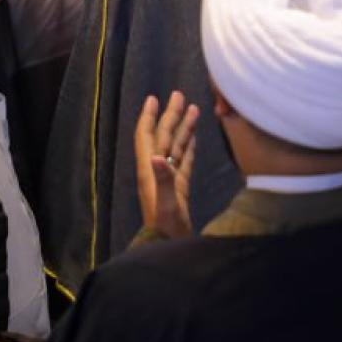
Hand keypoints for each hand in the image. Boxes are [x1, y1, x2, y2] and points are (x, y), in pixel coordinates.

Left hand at [134, 91, 198, 240]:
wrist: (169, 246)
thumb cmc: (165, 227)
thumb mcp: (165, 204)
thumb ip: (163, 180)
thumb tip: (158, 157)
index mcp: (150, 170)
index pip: (147, 137)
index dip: (149, 117)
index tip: (154, 98)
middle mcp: (157, 170)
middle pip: (163, 136)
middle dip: (170, 115)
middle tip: (179, 95)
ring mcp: (169, 178)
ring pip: (175, 146)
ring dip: (183, 128)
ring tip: (193, 109)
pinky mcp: (180, 187)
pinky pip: (184, 161)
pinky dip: (188, 146)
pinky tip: (193, 137)